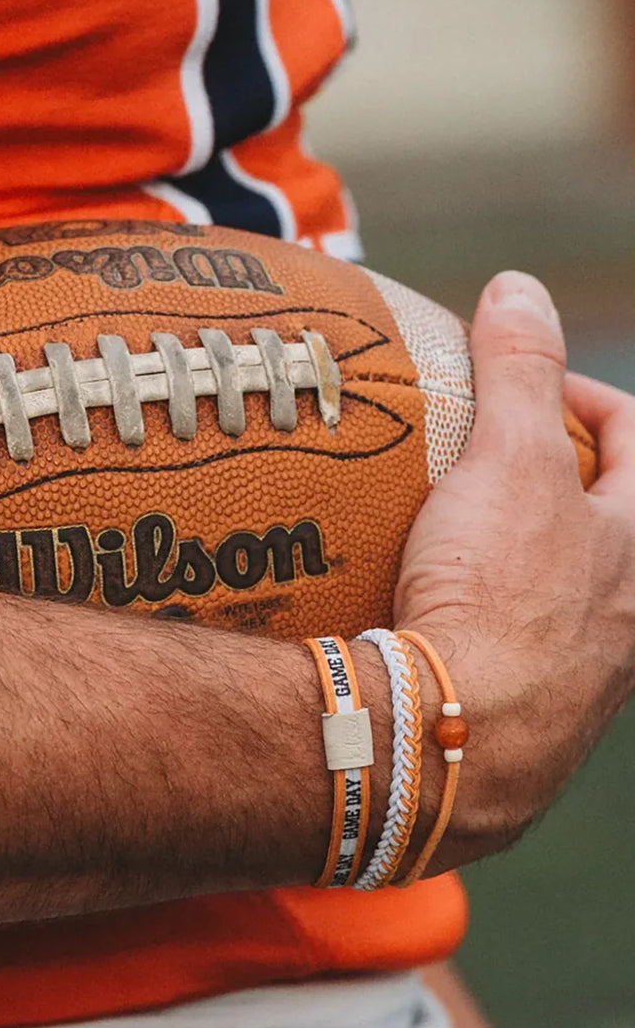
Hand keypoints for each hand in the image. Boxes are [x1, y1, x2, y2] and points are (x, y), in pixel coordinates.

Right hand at [391, 272, 634, 866]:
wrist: (454, 741)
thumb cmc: (501, 598)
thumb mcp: (510, 462)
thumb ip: (518, 372)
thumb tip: (520, 287)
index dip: (581, 398)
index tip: (518, 387)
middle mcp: (628, 614)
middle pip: (599, 519)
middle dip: (540, 479)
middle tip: (469, 455)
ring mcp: (583, 673)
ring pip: (553, 590)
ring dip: (504, 552)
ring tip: (433, 529)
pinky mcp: (526, 718)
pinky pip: (504, 648)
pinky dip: (470, 617)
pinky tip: (415, 612)